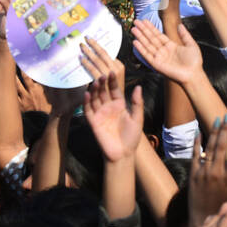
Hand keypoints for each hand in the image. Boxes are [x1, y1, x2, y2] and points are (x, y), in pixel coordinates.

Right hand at [79, 39, 142, 162]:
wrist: (122, 154)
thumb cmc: (131, 137)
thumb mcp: (137, 118)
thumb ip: (136, 103)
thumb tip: (139, 86)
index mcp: (119, 104)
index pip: (114, 89)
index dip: (112, 81)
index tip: (111, 72)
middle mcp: (108, 107)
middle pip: (103, 92)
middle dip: (102, 83)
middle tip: (100, 75)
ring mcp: (100, 113)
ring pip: (95, 98)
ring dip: (94, 90)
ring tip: (94, 82)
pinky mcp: (93, 122)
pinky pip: (88, 110)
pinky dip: (87, 102)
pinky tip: (87, 94)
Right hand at [131, 19, 202, 85]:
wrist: (193, 74)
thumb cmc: (194, 62)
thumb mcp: (191, 45)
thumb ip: (185, 34)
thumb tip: (180, 25)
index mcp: (171, 46)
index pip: (158, 35)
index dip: (151, 28)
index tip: (145, 21)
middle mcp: (163, 51)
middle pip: (151, 38)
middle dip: (143, 30)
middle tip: (136, 22)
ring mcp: (159, 57)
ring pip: (147, 45)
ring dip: (140, 37)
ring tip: (133, 29)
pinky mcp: (156, 64)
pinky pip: (147, 55)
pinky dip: (141, 49)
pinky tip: (136, 42)